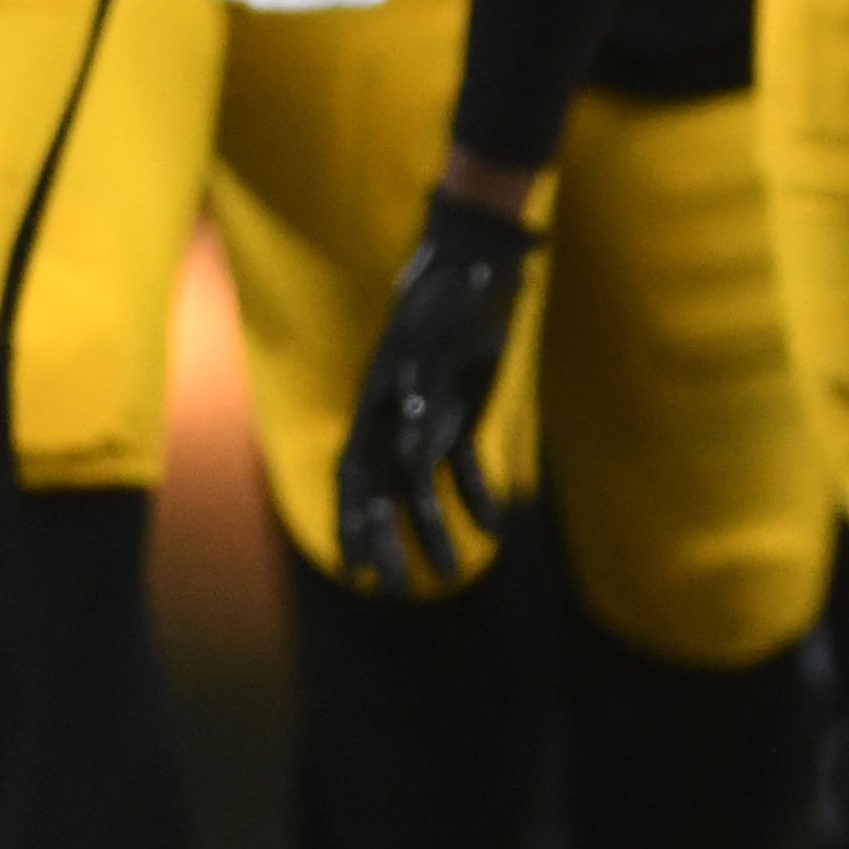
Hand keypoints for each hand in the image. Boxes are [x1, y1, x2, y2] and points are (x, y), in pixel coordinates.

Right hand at [336, 181, 536, 598]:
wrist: (476, 261)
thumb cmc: (446, 294)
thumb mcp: (432, 342)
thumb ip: (423, 400)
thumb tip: (416, 461)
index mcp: (377, 403)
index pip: (356, 475)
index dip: (353, 521)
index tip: (355, 567)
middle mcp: (396, 418)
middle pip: (384, 492)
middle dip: (388, 541)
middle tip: (399, 588)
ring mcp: (429, 418)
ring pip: (424, 486)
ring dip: (434, 527)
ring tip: (451, 571)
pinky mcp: (463, 412)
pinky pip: (464, 463)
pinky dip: (476, 493)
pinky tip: (495, 525)